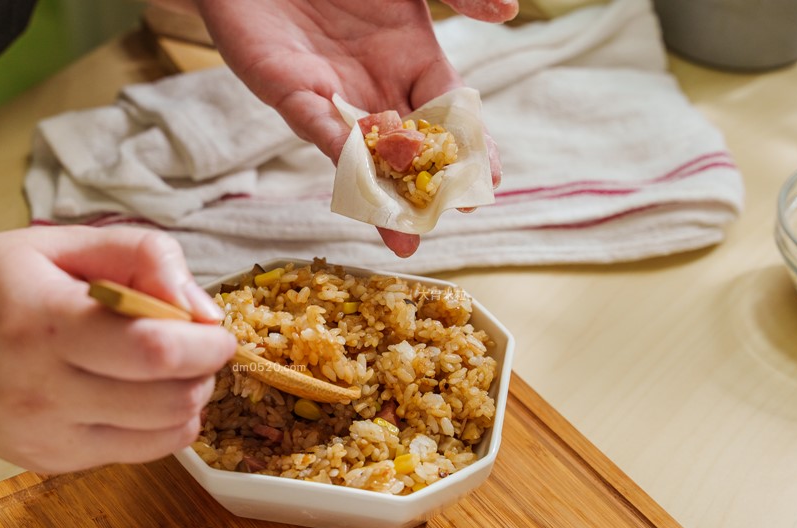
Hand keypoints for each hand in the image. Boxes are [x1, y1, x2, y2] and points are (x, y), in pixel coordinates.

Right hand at [0, 226, 235, 472]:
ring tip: (169, 367)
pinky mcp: (51, 462)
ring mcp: (44, 436)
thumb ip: (140, 257)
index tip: (216, 330)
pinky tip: (141, 393)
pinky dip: (161, 423)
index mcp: (40, 322)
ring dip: (189, 398)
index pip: (153, 348)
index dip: (206, 344)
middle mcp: (39, 390)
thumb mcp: (58, 243)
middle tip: (197, 346)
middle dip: (205, 371)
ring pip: (163, 433)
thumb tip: (202, 308)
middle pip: (169, 399)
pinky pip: (139, 451)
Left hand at [193, 0, 511, 256]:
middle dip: (428, 187)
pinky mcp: (286, 88)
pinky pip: (315, 125)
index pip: (449, 114)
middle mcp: (375, 86)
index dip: (470, 148)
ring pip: (363, 153)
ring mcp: (332, 93)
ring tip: (401, 235)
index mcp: (413, 60)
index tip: (491, 183)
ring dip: (381, 194)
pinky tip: (356, 176)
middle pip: (408, 148)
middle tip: (449, 220)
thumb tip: (511, 11)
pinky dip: (336, 148)